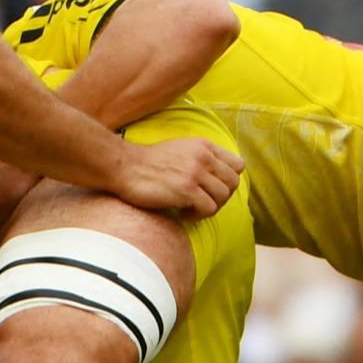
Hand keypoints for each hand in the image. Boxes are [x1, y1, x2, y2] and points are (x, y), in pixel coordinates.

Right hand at [114, 135, 241, 218]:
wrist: (124, 167)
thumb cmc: (150, 163)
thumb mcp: (182, 150)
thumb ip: (202, 158)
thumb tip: (220, 179)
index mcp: (204, 146)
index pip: (238, 165)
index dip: (227, 181)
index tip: (211, 188)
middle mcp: (204, 156)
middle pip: (233, 184)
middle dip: (220, 197)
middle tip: (202, 202)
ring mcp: (196, 172)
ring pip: (223, 198)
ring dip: (208, 208)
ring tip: (190, 208)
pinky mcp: (187, 189)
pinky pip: (208, 209)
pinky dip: (197, 216)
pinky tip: (182, 213)